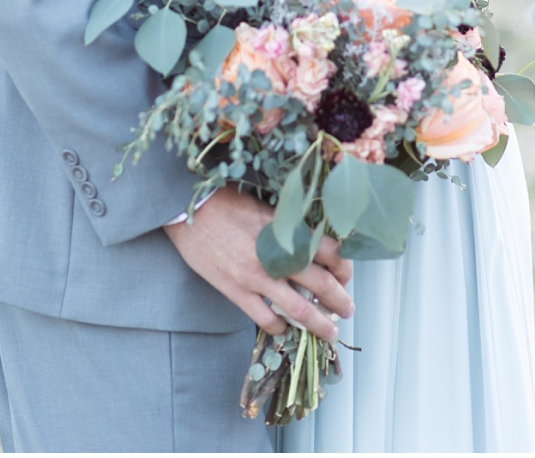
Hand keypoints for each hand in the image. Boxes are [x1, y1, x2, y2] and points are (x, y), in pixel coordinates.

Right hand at [164, 187, 352, 340]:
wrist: (187, 208)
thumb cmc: (225, 202)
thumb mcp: (265, 207)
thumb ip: (289, 227)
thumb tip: (312, 245)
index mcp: (287, 231)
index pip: (331, 253)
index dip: (345, 269)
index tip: (345, 277)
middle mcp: (276, 256)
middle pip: (323, 285)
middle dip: (341, 302)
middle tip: (347, 310)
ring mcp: (256, 277)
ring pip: (299, 310)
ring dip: (319, 324)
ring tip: (328, 331)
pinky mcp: (235, 290)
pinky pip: (265, 319)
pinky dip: (280, 328)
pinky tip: (283, 328)